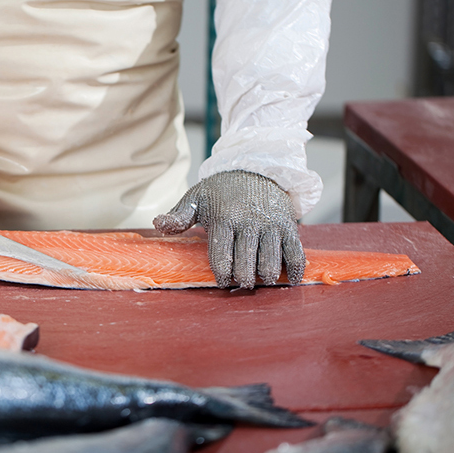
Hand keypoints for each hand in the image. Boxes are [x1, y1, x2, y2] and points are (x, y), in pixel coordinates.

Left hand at [153, 170, 304, 288]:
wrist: (256, 167)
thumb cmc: (222, 189)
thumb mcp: (197, 197)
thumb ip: (179, 216)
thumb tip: (159, 225)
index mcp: (224, 218)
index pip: (221, 253)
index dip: (222, 272)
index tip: (221, 282)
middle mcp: (249, 222)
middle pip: (247, 260)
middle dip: (244, 277)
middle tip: (241, 285)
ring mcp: (271, 225)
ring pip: (271, 258)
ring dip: (267, 275)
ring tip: (261, 282)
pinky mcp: (289, 226)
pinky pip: (295, 252)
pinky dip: (294, 269)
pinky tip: (289, 280)